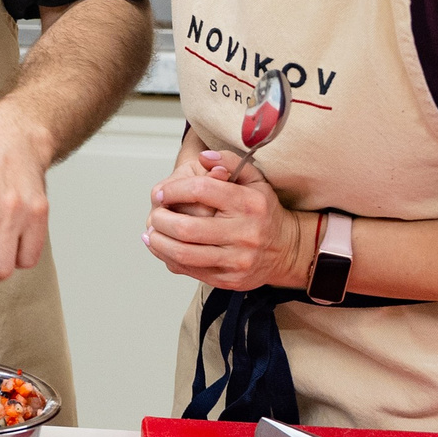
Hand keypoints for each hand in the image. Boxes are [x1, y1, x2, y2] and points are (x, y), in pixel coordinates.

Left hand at [143, 148, 316, 292]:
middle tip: (155, 214)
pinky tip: (163, 248)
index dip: (174, 190)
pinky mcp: (229, 279)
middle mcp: (244, 233)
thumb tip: (204, 157)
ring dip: (159, 243)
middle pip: (188, 228)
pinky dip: (169, 259)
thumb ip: (229, 162)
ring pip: (185, 253)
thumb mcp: (254, 179)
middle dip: (161, 220)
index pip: (201, 190)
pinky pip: (190, 270)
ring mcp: (237, 260)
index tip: (162, 193)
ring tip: (151, 233)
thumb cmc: (263, 211)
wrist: (286, 249)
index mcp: (249, 203)